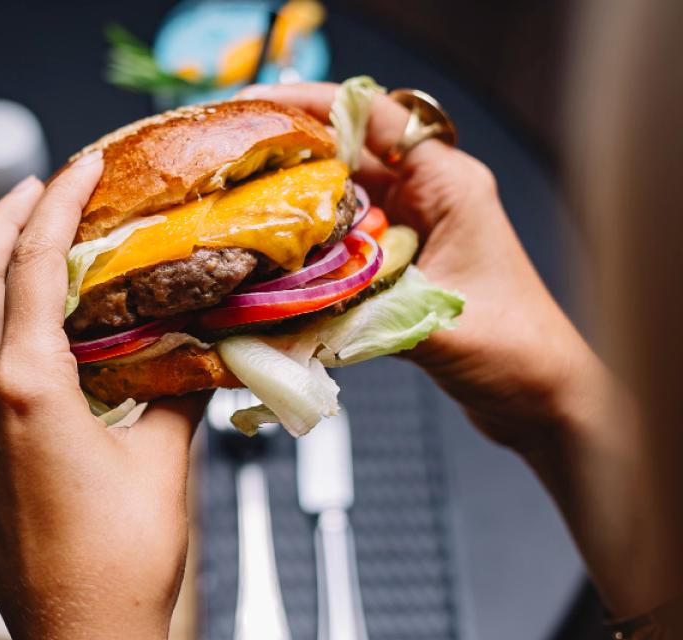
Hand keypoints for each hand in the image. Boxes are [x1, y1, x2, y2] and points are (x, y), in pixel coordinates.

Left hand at [0, 153, 208, 639]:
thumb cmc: (125, 564)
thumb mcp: (165, 462)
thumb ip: (177, 392)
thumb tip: (198, 348)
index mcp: (27, 390)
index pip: (33, 268)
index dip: (56, 205)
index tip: (78, 166)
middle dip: (1, 222)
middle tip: (35, 185)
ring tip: (23, 247)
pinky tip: (15, 335)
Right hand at [238, 82, 602, 454]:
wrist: (542, 399)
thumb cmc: (518, 350)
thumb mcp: (434, 320)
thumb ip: (360, 306)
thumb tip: (284, 303)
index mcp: (448, 185)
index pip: (375, 116)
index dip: (313, 104)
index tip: (260, 108)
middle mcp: (428, 197)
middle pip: (346, 153)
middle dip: (290, 153)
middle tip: (233, 165)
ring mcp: (411, 230)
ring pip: (338, 198)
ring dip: (294, 204)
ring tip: (240, 210)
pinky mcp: (398, 264)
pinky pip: (340, 242)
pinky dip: (307, 248)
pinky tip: (271, 261)